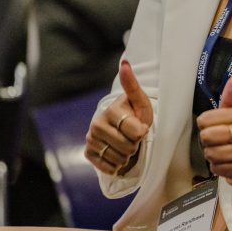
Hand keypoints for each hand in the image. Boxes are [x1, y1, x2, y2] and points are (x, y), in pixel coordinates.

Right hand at [85, 60, 153, 174]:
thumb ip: (133, 85)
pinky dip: (116, 165)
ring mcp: (91, 139)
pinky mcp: (88, 153)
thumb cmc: (136, 115)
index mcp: (112, 110)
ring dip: (127, 155)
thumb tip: (125, 63)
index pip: (136, 132)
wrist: (123, 131)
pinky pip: (107, 167)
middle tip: (132, 137)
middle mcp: (97, 123)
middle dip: (135, 144)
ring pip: (118, 158)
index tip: (141, 127)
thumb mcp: (141, 102)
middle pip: (128, 146)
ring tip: (125, 145)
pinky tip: (117, 155)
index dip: (143, 132)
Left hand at [197, 72, 231, 192]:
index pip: (205, 119)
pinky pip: (217, 168)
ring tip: (222, 151)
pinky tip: (226, 162)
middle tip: (216, 140)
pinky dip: (218, 167)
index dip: (204, 125)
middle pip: (207, 136)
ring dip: (212, 155)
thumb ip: (230, 95)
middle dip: (207, 141)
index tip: (212, 125)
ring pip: (211, 153)